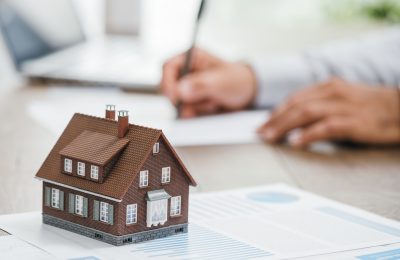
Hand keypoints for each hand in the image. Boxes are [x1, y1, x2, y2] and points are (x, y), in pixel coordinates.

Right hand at [161, 48, 256, 117]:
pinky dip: (198, 111)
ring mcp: (187, 85)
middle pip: (169, 87)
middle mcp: (186, 70)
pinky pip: (185, 109)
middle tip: (204, 102)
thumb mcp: (222, 81)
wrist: (247, 92)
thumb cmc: (238, 80)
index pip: (168, 67)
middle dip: (185, 99)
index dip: (168, 83)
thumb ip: (200, 85)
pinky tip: (212, 105)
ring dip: (196, 106)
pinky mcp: (190, 98)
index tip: (175, 98)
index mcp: (191, 56)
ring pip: (178, 101)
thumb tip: (180, 90)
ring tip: (214, 101)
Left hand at [258, 78, 399, 146]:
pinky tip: (296, 142)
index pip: (295, 99)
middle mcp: (333, 93)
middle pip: (295, 106)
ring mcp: (343, 106)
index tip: (263, 123)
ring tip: (270, 137)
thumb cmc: (372, 106)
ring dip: (284, 126)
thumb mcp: (344, 97)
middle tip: (260, 133)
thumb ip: (321, 103)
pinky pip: (325, 127)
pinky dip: (308, 135)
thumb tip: (295, 118)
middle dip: (274, 120)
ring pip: (305, 114)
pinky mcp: (353, 122)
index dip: (276, 112)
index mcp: (329, 86)